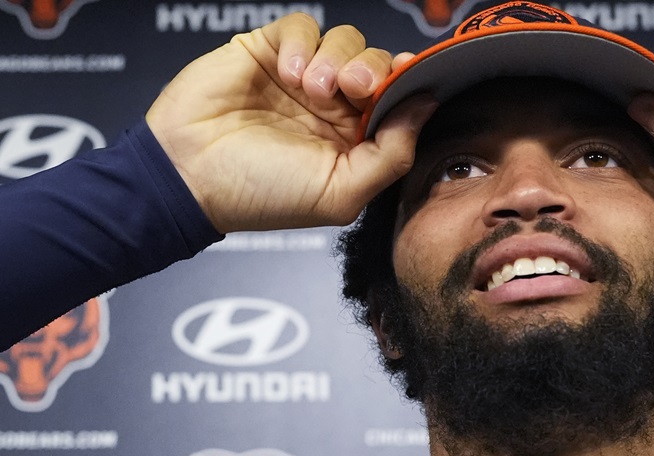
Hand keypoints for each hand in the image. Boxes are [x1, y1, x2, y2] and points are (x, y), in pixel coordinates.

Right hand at [146, 14, 435, 232]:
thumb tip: (428, 107)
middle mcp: (334, 107)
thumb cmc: (260, 195)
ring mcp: (302, 77)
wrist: (189, 176)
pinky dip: (304, 42)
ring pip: (347, 41)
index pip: (398, 101)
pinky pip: (303, 25)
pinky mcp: (268, 50)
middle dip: (374, 71)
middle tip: (354, 88)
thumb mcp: (340, 192)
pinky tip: (289, 72)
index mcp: (355, 141)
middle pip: (377, 65)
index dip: (408, 86)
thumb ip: (391, 154)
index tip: (410, 79)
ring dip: (336, 59)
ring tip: (309, 88)